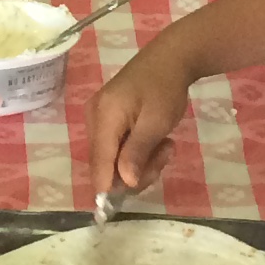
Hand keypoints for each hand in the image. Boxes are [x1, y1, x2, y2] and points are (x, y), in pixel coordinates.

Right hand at [87, 40, 197, 200]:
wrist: (170, 59)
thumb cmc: (165, 88)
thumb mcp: (156, 122)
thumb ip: (138, 152)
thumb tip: (124, 183)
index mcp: (103, 117)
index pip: (99, 164)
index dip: (109, 189)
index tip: (124, 205)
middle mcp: (94, 119)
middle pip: (106, 165)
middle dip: (136, 171)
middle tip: (165, 156)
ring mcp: (99, 118)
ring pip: (114, 159)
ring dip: (141, 161)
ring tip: (165, 145)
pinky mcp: (107, 119)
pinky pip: (118, 148)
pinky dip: (137, 151)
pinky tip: (156, 140)